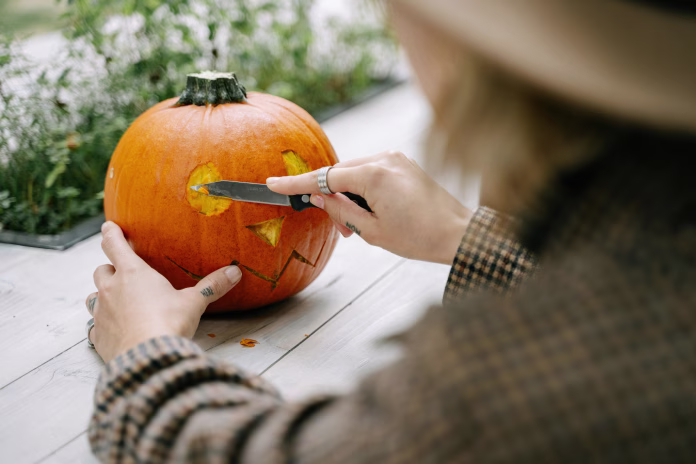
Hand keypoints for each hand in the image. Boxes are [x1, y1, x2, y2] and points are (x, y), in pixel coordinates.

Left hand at [86, 222, 241, 361]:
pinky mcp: (98, 335)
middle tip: (122, 272)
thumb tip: (235, 272)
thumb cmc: (169, 323)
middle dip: (110, 269)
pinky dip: (102, 324)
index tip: (109, 226)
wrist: (147, 357)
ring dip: (102, 295)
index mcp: (132, 273)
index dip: (111, 233)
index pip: (114, 245)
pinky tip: (115, 330)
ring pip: (93, 296)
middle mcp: (111, 289)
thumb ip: (212, 286)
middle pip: (101, 270)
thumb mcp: (194, 302)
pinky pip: (94, 325)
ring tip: (116, 300)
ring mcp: (101, 313)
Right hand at [267, 151, 471, 263]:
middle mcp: (385, 158)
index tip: (273, 184)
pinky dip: (364, 190)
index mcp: (374, 175)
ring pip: (356, 173)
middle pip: (341, 173)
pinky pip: (372, 172)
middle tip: (341, 229)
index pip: (325, 176)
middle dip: (333, 198)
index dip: (297, 183)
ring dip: (350, 195)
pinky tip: (372, 211)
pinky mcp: (404, 162)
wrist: (458, 233)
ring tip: (359, 225)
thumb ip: (340, 210)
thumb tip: (318, 196)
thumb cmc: (419, 237)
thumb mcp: (372, 231)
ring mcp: (396, 157)